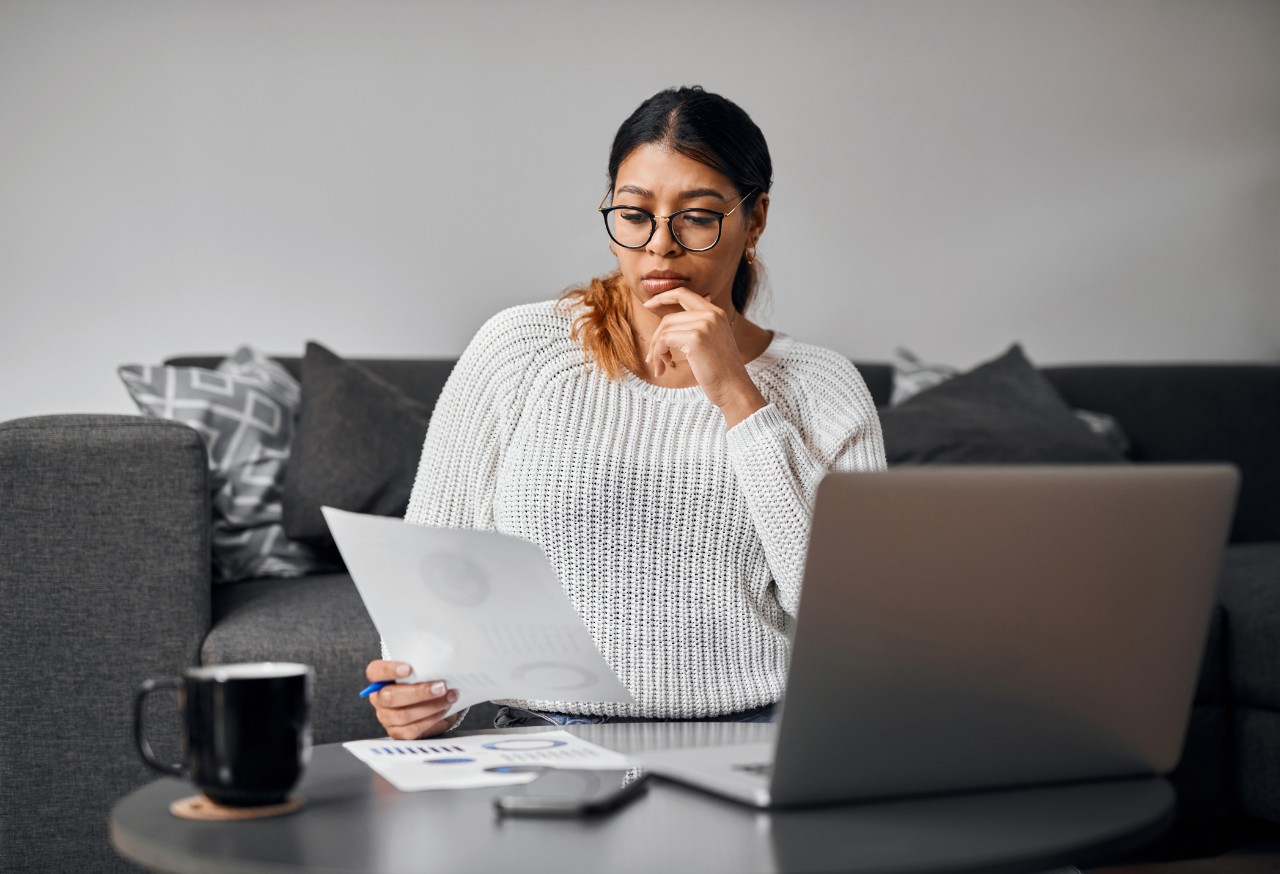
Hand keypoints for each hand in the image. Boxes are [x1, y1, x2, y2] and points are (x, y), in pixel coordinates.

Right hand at [365, 660, 460, 739]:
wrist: (431, 702)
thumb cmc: (423, 681)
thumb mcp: (420, 669)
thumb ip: (422, 665)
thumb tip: (437, 661)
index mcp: (379, 679)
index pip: (375, 672)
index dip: (389, 670)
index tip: (409, 669)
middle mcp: (379, 699)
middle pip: (390, 697)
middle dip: (419, 692)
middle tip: (441, 686)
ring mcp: (387, 717)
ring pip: (403, 715)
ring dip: (431, 706)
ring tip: (449, 697)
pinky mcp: (398, 732)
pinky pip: (412, 729)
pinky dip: (431, 719)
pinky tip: (443, 710)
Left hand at [642, 289, 766, 425]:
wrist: (733, 388)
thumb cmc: (720, 371)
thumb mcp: (711, 342)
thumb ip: (696, 327)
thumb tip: (668, 323)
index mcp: (716, 312)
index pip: (683, 293)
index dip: (663, 296)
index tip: (647, 304)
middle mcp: (711, 314)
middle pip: (669, 317)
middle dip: (655, 337)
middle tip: (651, 357)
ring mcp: (704, 324)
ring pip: (664, 330)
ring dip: (657, 350)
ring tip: (660, 365)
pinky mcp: (695, 338)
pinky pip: (664, 340)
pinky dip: (659, 353)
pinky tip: (664, 366)